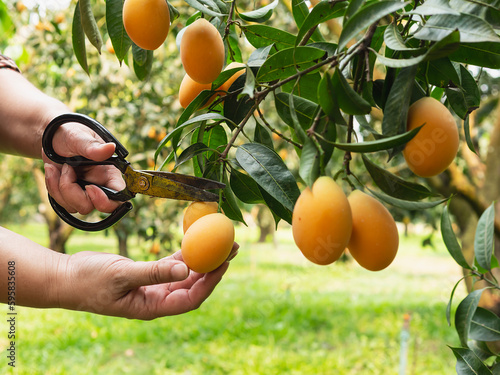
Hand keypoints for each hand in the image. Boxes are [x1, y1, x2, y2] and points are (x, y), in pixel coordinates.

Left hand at [42, 122, 125, 214]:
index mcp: (110, 174)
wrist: (51, 138)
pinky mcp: (71, 196)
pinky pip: (62, 204)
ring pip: (75, 207)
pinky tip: (52, 172)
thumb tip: (110, 148)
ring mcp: (85, 193)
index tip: (89, 187)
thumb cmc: (69, 134)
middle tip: (66, 170)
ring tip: (56, 167)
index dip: (106, 201)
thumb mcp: (79, 138)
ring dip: (59, 188)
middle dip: (73, 193)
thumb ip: (93, 146)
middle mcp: (101, 186)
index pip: (119, 198)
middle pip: (93, 206)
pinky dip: (52, 188)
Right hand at [58, 243, 238, 319]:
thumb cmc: (88, 280)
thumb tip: (186, 268)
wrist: (65, 277)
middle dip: (213, 267)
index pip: (190, 298)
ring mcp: (152, 287)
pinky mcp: (146, 274)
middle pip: (193, 285)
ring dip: (202, 259)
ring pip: (185, 273)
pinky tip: (195, 240)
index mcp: (152, 307)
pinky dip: (184, 253)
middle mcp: (156, 299)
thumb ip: (153, 273)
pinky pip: (171, 264)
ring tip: (221, 241)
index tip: (224, 262)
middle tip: (231, 247)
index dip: (210, 282)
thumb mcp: (122, 275)